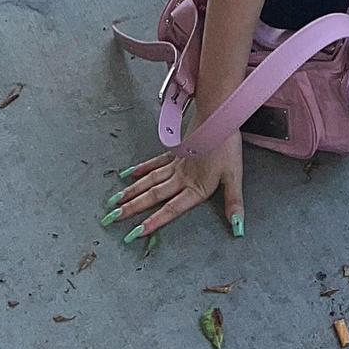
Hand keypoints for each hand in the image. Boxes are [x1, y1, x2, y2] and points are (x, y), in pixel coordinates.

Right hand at [106, 130, 244, 243]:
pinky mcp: (176, 151)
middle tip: (111, 218)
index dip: (154, 222)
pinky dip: (142, 169)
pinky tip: (129, 173)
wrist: (219, 115)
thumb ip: (234, 202)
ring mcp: (176, 164)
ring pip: (149, 180)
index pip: (171, 209)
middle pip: (153, 195)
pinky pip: (155, 163)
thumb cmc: (227, 146)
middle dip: (132, 208)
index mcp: (194, 188)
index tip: (134, 233)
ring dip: (132, 191)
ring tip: (114, 201)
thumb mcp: (234, 176)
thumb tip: (237, 228)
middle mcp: (181, 178)